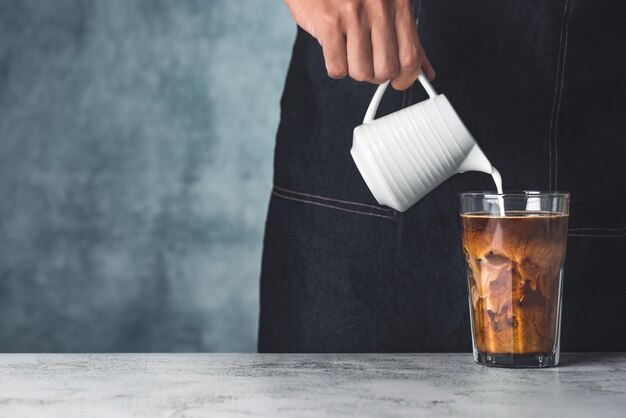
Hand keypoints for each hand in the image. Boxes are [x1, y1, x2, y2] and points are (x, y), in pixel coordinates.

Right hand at [284, 0, 434, 89]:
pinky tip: (335, 51)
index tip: (397, 82)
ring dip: (354, 71)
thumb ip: (408, 40)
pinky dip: (335, 67)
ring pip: (361, 72)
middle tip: (368, 64)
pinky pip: (337, 67)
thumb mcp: (387, 8)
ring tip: (349, 54)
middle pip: (386, 69)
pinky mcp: (329, 23)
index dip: (405, 78)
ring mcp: (353, 15)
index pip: (411, 57)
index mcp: (399, 4)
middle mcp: (379, 8)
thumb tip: (425, 71)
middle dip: (375, 76)